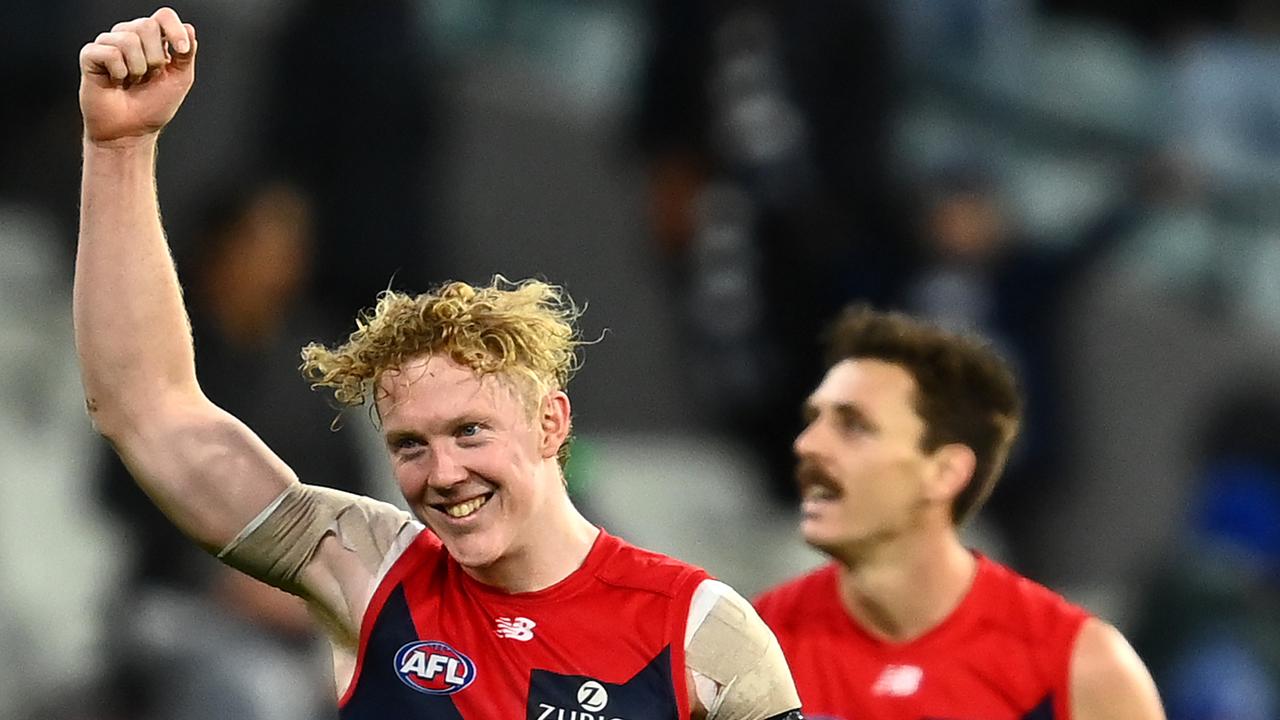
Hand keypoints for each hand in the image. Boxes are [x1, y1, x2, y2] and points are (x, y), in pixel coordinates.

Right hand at [79, 7, 196, 146]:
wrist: (131, 131)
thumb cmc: (152, 106)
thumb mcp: (179, 79)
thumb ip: (187, 53)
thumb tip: (189, 29)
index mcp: (152, 40)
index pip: (164, 16)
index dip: (174, 29)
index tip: (182, 51)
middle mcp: (130, 36)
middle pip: (147, 25)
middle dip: (156, 58)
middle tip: (148, 77)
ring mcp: (108, 43)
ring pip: (129, 39)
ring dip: (137, 68)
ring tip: (131, 81)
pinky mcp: (90, 55)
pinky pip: (110, 53)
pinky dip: (119, 72)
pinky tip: (115, 81)